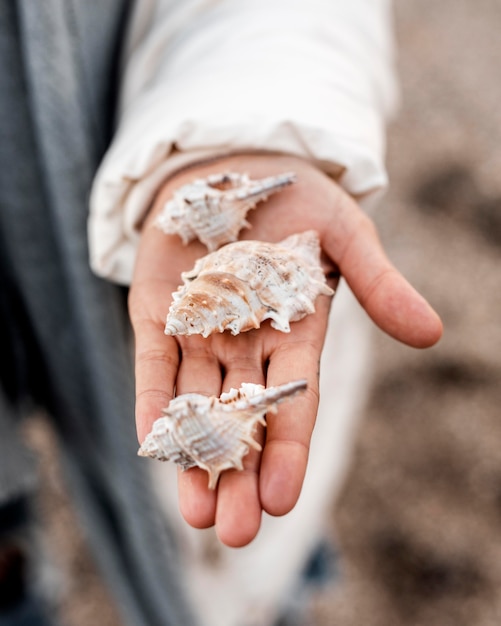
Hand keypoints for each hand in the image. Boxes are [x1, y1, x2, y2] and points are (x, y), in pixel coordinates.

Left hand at [129, 153, 441, 546]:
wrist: (236, 167)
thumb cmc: (298, 201)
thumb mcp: (346, 237)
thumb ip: (379, 285)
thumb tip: (431, 335)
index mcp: (295, 334)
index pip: (294, 403)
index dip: (289, 449)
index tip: (283, 498)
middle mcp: (247, 346)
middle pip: (244, 420)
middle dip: (240, 474)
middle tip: (236, 532)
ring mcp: (199, 334)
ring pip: (196, 405)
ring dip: (195, 457)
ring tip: (196, 515)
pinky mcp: (158, 314)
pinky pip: (153, 365)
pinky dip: (152, 401)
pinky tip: (153, 442)